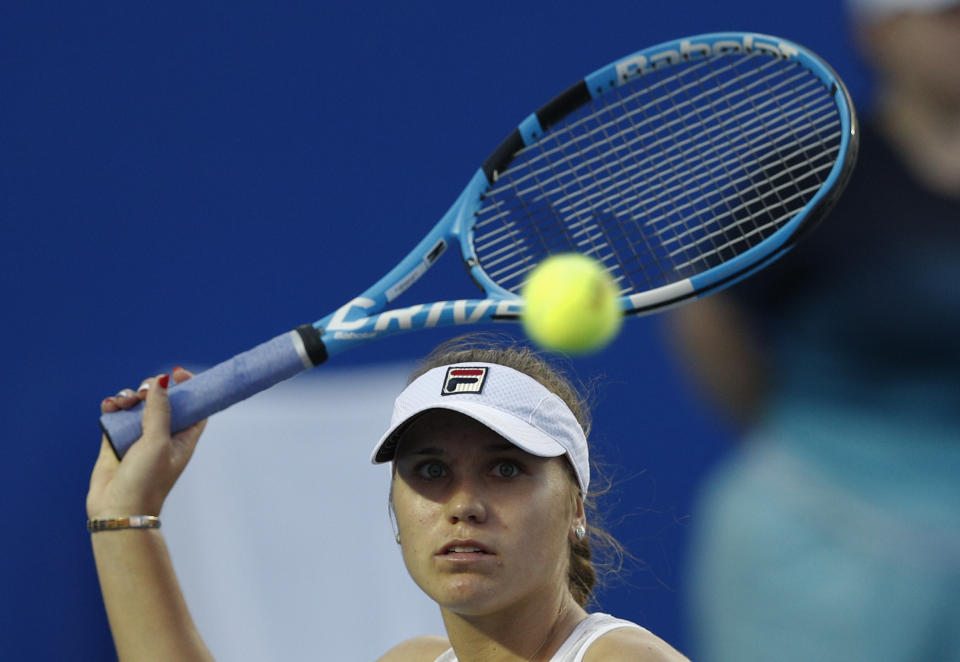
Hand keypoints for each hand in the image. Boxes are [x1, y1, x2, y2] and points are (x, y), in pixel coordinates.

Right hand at [87, 367, 206, 519]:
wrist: (117, 511)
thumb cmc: (146, 481)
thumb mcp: (158, 441)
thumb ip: (160, 410)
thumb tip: (163, 381)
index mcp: (183, 437)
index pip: (193, 405)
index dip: (189, 387)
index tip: (176, 373)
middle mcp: (162, 436)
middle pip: (162, 401)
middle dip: (151, 389)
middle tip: (142, 392)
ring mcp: (138, 438)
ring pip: (137, 405)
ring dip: (128, 397)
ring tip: (121, 403)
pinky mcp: (116, 441)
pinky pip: (116, 416)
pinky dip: (113, 407)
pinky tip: (109, 406)